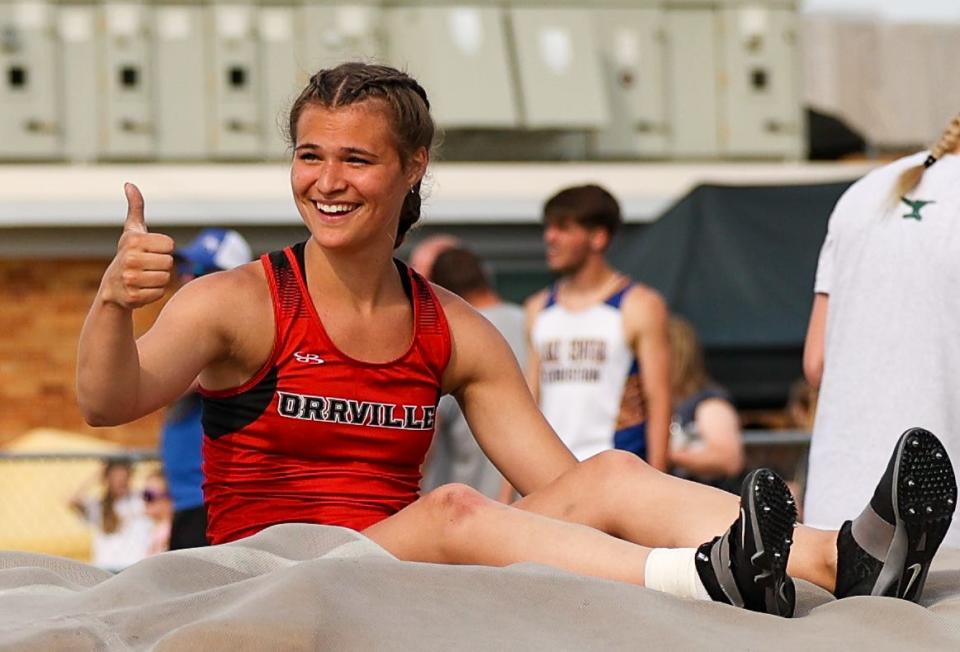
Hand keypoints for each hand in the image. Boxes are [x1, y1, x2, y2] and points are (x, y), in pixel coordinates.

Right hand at [100, 183, 174, 308]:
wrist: (112, 287)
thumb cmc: (129, 254)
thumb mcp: (132, 231)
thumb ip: (136, 208)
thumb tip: (129, 184)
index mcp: (133, 241)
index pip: (170, 245)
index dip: (163, 249)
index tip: (150, 251)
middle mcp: (129, 259)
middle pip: (169, 262)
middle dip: (161, 265)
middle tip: (147, 266)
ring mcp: (129, 279)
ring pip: (166, 278)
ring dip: (159, 279)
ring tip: (145, 277)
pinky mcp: (132, 298)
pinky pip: (160, 293)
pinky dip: (154, 293)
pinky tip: (142, 289)